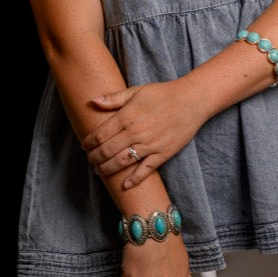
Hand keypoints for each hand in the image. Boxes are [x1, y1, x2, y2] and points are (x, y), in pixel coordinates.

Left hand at [82, 76, 208, 188]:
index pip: (100, 135)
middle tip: (90, 160)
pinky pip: (145, 170)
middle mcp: (135, 132)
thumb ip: (113, 98)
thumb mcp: (136, 91)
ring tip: (100, 171)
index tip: (85, 146)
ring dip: (107, 169)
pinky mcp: (163, 154)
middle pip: (107, 151)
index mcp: (127, 116)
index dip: (89, 143)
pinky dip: (134, 179)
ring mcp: (149, 145)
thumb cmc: (163, 93)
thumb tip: (92, 101)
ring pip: (122, 162)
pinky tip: (125, 185)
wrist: (191, 101)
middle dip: (95, 158)